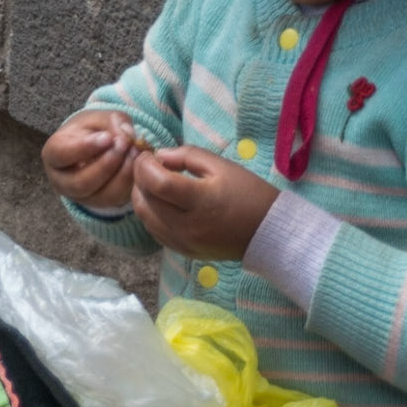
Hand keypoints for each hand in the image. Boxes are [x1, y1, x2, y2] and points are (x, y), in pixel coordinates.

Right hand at [43, 111, 141, 209]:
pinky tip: (137, 164)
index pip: (62, 154)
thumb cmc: (93, 130)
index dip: (85, 147)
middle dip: (107, 164)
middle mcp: (61, 181)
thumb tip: (126, 135)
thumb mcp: (99, 118)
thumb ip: (111, 121)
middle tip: (125, 145)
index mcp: (53, 154)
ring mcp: (80, 197)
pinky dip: (129, 182)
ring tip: (134, 152)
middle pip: (82, 182)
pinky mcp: (100, 203)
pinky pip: (116, 199)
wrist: (97, 146)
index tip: (107, 138)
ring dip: (122, 174)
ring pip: (101, 195)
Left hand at [131, 146, 278, 259]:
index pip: (157, 183)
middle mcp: (187, 226)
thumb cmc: (248, 193)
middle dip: (140, 179)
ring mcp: (183, 242)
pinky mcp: (183, 251)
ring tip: (152, 183)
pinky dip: (150, 214)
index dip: (145, 166)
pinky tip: (160, 202)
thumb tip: (159, 156)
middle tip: (148, 166)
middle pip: (146, 201)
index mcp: (200, 201)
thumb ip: (187, 156)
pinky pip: (155, 231)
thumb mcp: (221, 166)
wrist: (266, 232)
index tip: (148, 156)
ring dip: (142, 197)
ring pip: (145, 218)